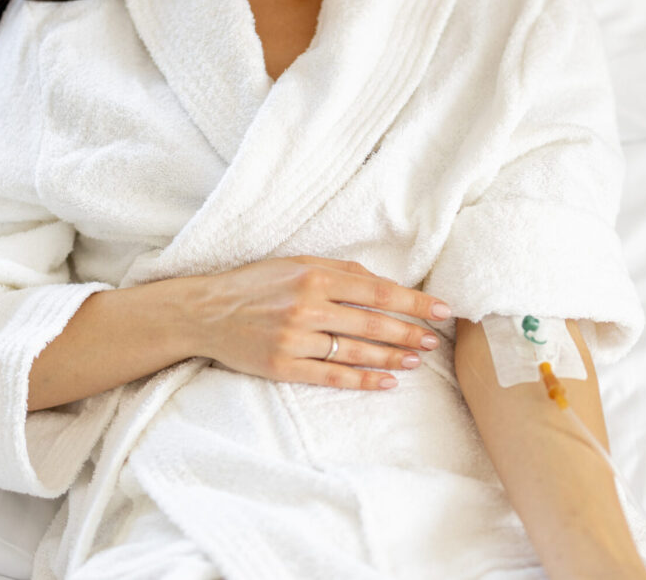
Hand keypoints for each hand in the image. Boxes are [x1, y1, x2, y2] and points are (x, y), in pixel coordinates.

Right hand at [188, 255, 451, 389]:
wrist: (204, 312)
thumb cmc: (255, 284)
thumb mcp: (295, 262)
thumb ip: (340, 270)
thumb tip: (383, 283)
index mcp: (313, 275)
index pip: (377, 291)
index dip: (414, 302)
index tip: (441, 310)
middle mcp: (306, 306)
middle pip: (372, 323)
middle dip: (409, 333)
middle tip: (434, 341)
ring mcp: (294, 339)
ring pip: (356, 352)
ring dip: (391, 358)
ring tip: (416, 361)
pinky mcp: (283, 367)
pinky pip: (332, 377)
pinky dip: (363, 381)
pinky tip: (386, 383)